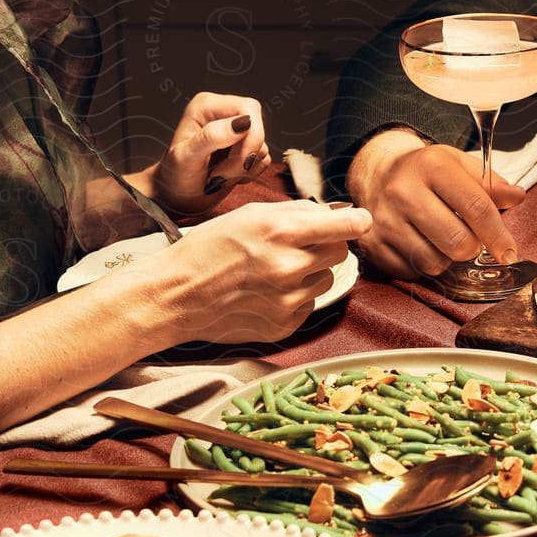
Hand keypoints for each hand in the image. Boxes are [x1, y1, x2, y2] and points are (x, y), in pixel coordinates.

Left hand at [144, 92, 268, 215]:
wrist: (175, 198)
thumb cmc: (174, 177)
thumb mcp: (187, 158)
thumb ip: (211, 137)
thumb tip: (242, 123)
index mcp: (207, 106)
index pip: (248, 109)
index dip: (251, 135)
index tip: (238, 161)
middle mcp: (223, 114)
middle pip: (258, 126)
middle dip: (246, 155)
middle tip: (222, 174)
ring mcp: (235, 131)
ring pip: (261, 145)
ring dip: (243, 168)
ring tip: (217, 177)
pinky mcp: (244, 148)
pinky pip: (263, 158)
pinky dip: (249, 173)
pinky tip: (227, 178)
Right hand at [148, 200, 372, 344]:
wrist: (176, 295)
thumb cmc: (209, 248)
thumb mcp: (250, 214)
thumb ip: (298, 212)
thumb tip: (339, 212)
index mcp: (281, 232)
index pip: (347, 227)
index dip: (358, 221)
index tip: (360, 220)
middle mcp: (289, 267)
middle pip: (341, 253)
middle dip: (326, 245)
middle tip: (298, 244)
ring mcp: (288, 300)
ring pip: (325, 279)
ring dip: (309, 272)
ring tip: (273, 270)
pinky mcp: (284, 325)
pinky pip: (309, 304)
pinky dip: (295, 296)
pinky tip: (266, 292)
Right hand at [346, 130, 524, 279]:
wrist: (376, 173)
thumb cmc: (426, 171)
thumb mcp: (459, 165)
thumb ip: (490, 183)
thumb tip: (517, 197)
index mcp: (432, 166)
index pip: (476, 207)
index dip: (499, 235)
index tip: (509, 253)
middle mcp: (404, 191)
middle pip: (458, 242)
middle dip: (472, 248)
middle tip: (468, 238)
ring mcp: (384, 220)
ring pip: (434, 263)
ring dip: (446, 259)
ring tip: (441, 239)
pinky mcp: (372, 244)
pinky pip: (412, 273)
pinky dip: (423, 266)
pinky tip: (420, 245)